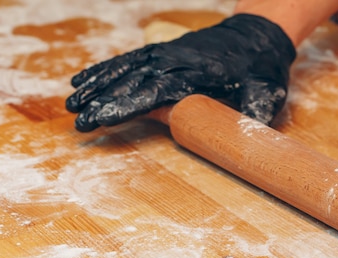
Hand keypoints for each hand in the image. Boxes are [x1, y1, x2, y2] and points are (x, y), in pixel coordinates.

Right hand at [65, 14, 295, 131]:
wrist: (257, 36)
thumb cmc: (260, 70)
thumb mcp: (265, 93)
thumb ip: (254, 115)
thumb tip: (249, 141)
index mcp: (193, 74)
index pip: (151, 92)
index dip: (124, 106)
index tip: (99, 119)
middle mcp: (173, 61)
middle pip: (130, 82)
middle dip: (102, 102)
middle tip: (77, 122)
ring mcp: (165, 54)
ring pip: (123, 69)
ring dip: (96, 85)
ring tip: (71, 104)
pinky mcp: (162, 53)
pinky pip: (127, 61)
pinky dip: (104, 70)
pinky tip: (83, 79)